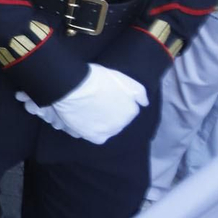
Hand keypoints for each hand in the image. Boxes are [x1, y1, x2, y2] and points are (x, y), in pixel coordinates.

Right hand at [18, 64, 146, 144]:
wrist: (73, 87)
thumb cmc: (97, 79)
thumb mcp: (124, 80)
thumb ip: (138, 92)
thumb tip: (145, 104)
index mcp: (131, 111)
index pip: (127, 109)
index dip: (116, 102)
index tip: (106, 95)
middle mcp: (123, 125)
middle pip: (117, 120)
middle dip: (109, 113)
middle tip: (95, 102)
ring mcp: (109, 132)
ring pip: (106, 128)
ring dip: (100, 122)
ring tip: (87, 110)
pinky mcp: (94, 138)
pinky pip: (95, 136)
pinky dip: (90, 129)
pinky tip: (83, 120)